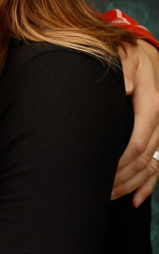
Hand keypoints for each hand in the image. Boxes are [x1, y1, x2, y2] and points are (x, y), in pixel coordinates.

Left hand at [114, 40, 158, 205]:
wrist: (142, 54)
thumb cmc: (127, 54)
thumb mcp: (124, 54)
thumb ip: (123, 68)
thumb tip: (124, 86)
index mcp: (152, 101)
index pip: (140, 138)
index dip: (122, 159)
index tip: (103, 172)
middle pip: (145, 156)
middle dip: (123, 175)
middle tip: (100, 190)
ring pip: (151, 164)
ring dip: (131, 183)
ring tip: (108, 196)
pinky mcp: (157, 134)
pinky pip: (157, 167)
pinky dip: (147, 186)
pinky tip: (133, 200)